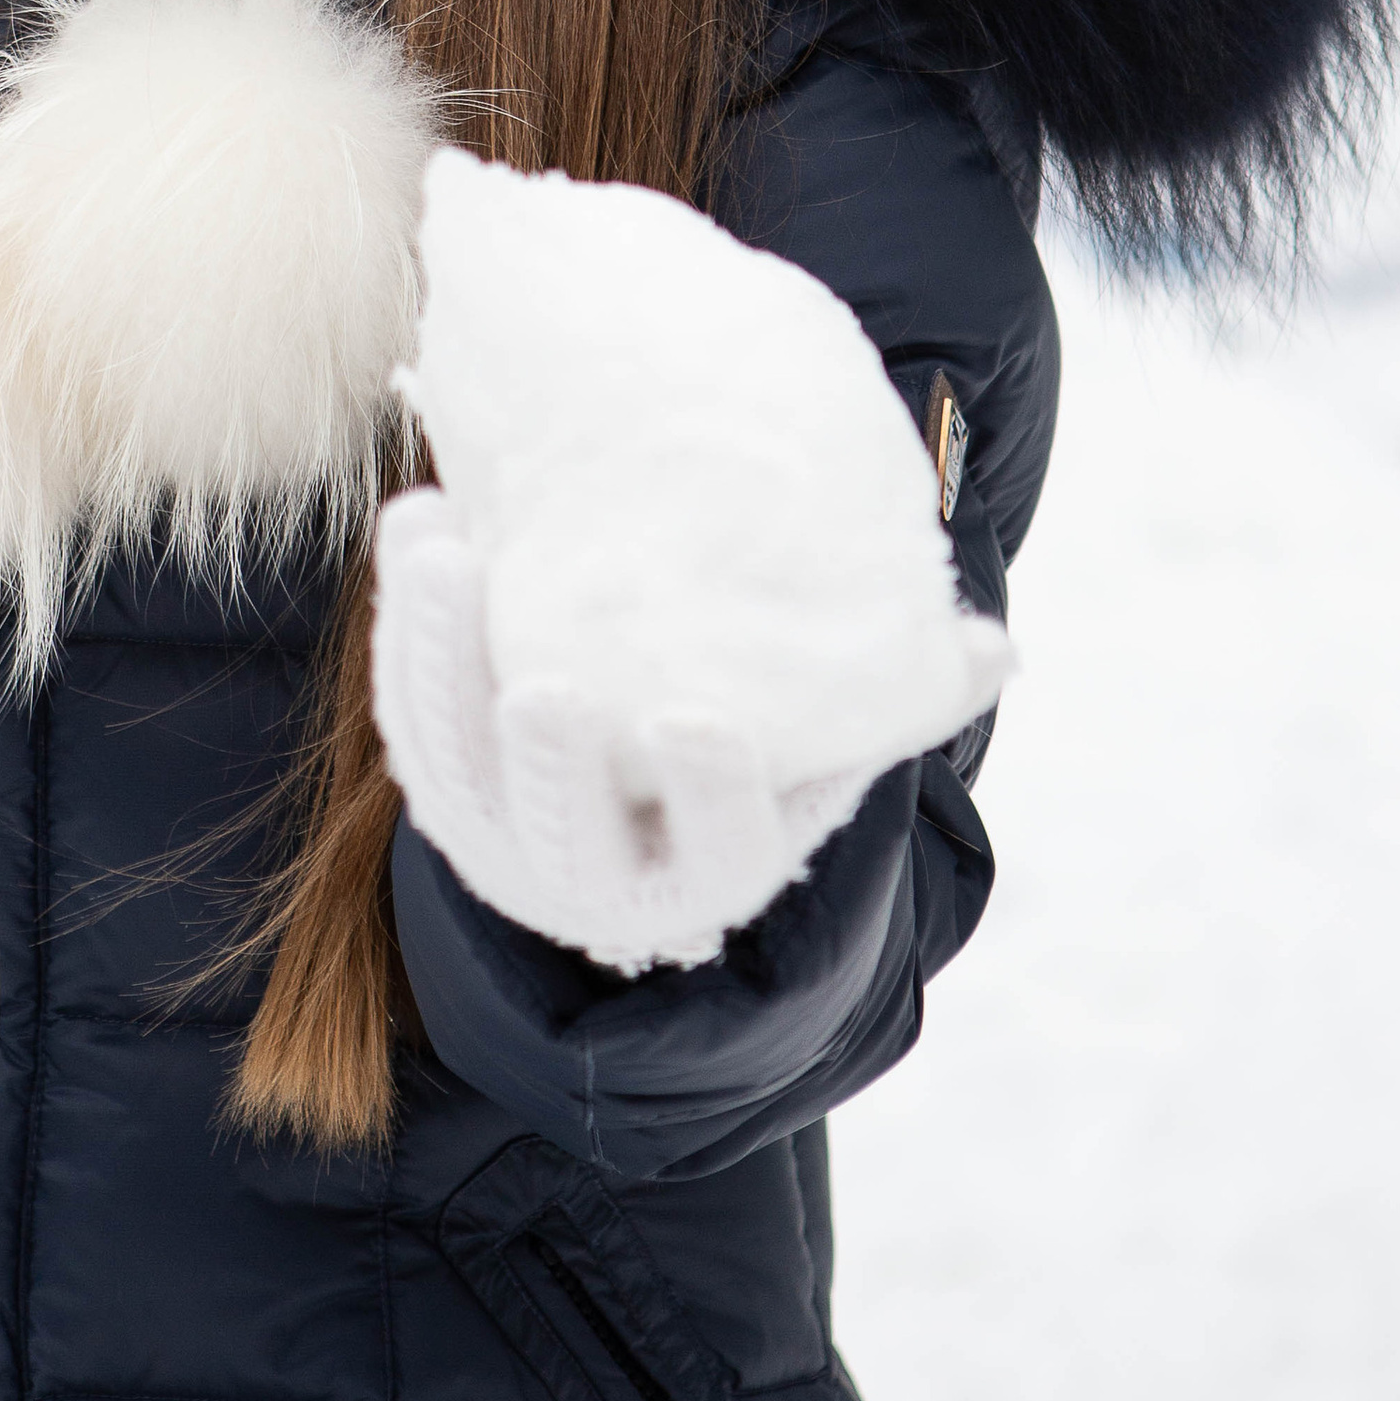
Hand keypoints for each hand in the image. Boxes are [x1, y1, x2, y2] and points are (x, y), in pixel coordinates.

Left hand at [372, 486, 860, 970]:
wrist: (630, 806)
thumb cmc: (741, 759)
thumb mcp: (816, 739)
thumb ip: (893, 697)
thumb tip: (991, 650)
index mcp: (712, 870)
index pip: (721, 849)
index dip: (707, 793)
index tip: (690, 721)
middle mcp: (600, 878)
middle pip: (568, 837)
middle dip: (550, 769)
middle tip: (536, 693)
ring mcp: (505, 836)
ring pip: (458, 768)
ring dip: (442, 659)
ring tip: (442, 555)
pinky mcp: (440, 781)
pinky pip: (410, 709)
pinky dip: (408, 620)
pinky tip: (420, 522)